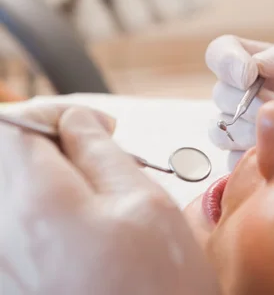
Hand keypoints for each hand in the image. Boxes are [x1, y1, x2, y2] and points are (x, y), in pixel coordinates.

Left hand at [0, 104, 219, 294]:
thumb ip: (99, 151)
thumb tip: (75, 120)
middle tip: (94, 153)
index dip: (54, 111)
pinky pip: (14, 227)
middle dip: (47, 142)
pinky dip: (40, 210)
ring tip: (92, 191)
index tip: (93, 124)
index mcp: (35, 206)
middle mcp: (1, 239)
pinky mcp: (12, 287)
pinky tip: (78, 224)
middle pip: (4, 157)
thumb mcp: (144, 205)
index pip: (14, 125)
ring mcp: (3, 269)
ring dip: (44, 175)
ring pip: (9, 191)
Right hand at [206, 29, 273, 157]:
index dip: (225, 61)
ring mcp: (251, 130)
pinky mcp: (255, 161)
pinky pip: (232, 162)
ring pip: (220, 128)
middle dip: (245, 101)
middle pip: (220, 92)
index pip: (223, 51)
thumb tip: (260, 63)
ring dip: (248, 131)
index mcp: (267, 63)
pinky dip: (253, 158)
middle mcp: (252, 94)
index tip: (248, 76)